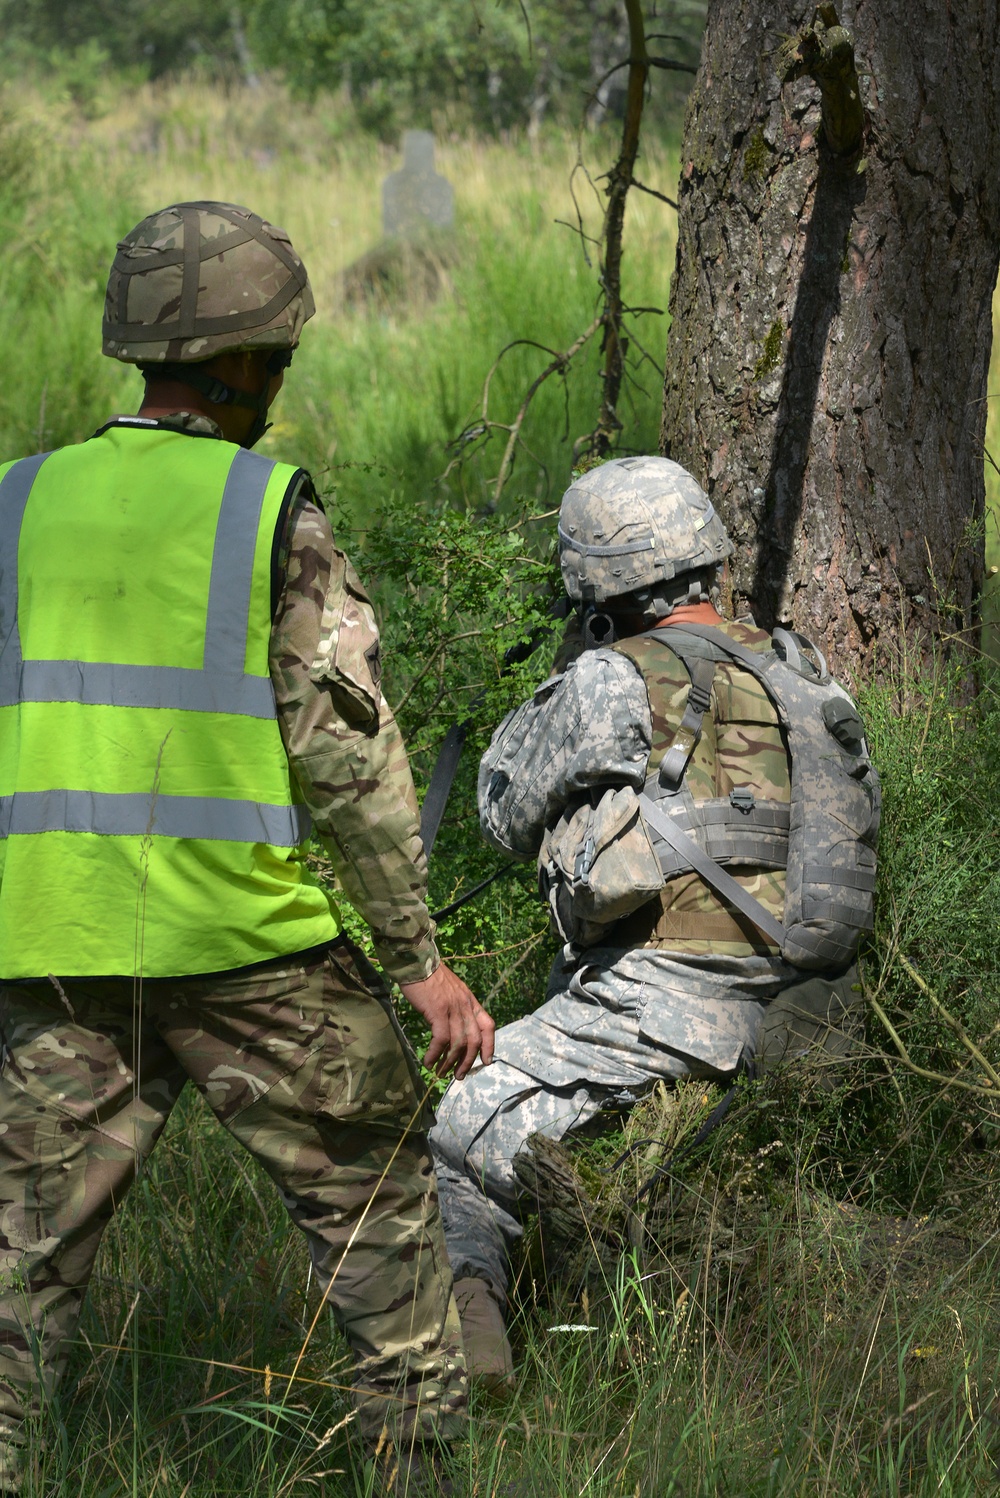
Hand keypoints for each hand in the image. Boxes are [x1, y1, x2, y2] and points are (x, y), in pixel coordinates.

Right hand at [399, 963, 494, 1079]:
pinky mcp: (437, 1011)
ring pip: (458, 1043)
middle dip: (468, 1062)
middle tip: (458, 1076)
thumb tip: (455, 1029)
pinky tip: (428, 1061)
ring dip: (449, 1062)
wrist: (417, 961)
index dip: (490, 1046)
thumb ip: (457, 1008)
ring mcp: (453, 1008)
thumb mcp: (452, 991)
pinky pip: (441, 1039)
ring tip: (440, 1073)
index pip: (488, 1026)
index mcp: (471, 1001)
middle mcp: (465, 1006)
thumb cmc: (430, 977)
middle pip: (474, 1040)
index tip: (486, 1062)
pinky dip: (435, 1054)